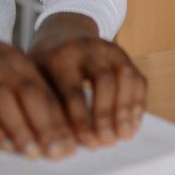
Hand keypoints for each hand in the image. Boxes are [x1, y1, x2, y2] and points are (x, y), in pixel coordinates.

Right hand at [0, 28, 75, 158]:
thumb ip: (22, 84)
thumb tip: (54, 118)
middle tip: (59, 152)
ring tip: (34, 153)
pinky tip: (4, 146)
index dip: (60, 117)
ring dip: (22, 128)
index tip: (72, 142)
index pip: (44, 89)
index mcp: (14, 57)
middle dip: (48, 126)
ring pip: (5, 100)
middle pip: (30, 93)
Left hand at [27, 13, 146, 148]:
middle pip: (103, 80)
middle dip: (106, 114)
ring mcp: (109, 49)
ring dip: (126, 109)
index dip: (80, 120)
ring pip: (125, 76)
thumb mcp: (36, 76)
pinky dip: (137, 103)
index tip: (84, 144)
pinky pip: (138, 79)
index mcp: (59, 55)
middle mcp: (87, 48)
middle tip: (106, 142)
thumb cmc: (46, 64)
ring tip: (123, 136)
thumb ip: (45, 104)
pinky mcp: (124, 55)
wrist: (63, 31)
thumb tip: (56, 143)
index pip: (72, 90)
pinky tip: (131, 125)